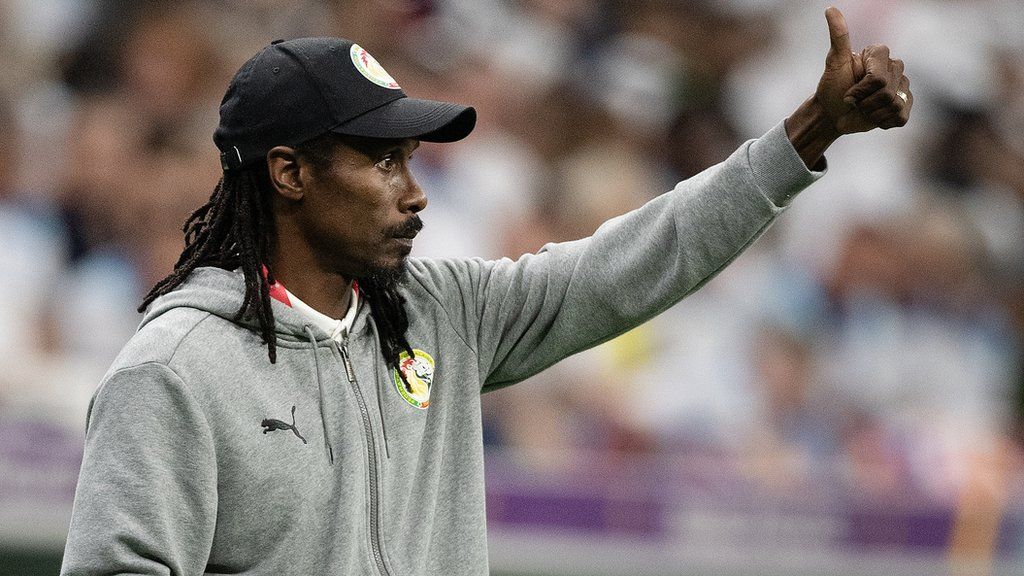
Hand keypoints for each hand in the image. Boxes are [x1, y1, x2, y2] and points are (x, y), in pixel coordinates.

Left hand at [816, 6, 911, 134]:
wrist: (833, 113)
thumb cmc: (833, 87)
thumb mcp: (834, 62)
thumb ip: (838, 36)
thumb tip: (830, 9)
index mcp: (881, 54)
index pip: (878, 79)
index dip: (860, 90)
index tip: (848, 91)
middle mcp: (895, 67)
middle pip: (886, 93)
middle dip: (865, 102)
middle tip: (855, 100)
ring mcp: (903, 87)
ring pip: (894, 106)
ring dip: (872, 113)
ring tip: (863, 108)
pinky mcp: (905, 106)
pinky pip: (901, 116)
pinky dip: (883, 122)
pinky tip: (874, 116)